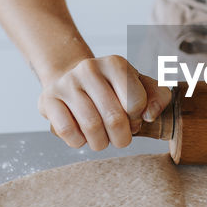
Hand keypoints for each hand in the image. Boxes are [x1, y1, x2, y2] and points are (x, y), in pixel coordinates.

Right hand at [38, 55, 172, 149]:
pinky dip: (79, 142)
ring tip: (102, 138)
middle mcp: (89, 68)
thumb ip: (158, 97)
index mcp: (115, 64)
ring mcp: (66, 83)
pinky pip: (67, 132)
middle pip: (114, 118)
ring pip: (91, 127)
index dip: (138, 120)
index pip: (136, 102)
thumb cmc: (112, 88)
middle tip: (120, 138)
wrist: (72, 80)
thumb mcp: (139, 86)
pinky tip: (82, 135)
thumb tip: (150, 115)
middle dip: (121, 137)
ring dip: (101, 142)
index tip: (133, 120)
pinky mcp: (48, 100)